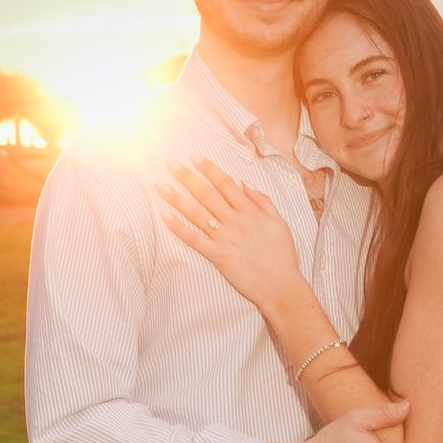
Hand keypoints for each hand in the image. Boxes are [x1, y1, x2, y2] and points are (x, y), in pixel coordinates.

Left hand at [158, 158, 301, 310]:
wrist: (280, 285)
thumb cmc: (282, 255)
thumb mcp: (279, 222)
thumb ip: (262, 200)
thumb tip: (244, 182)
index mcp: (250, 211)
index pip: (225, 183)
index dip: (209, 169)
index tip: (195, 157)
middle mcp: (235, 221)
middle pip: (207, 194)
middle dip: (187, 177)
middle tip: (170, 164)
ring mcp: (225, 238)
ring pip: (197, 213)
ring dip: (177, 198)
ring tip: (160, 186)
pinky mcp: (218, 256)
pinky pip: (194, 240)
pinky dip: (179, 228)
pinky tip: (165, 217)